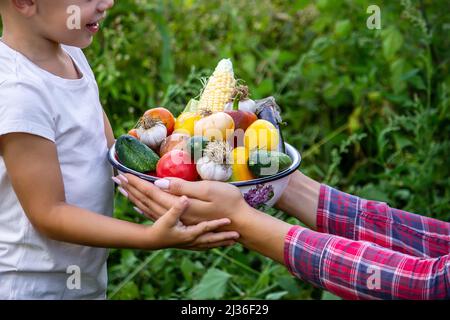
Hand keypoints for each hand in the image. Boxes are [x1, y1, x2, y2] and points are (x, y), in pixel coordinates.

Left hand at [115, 174, 249, 225]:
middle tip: (116, 178)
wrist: (242, 224)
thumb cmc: (230, 203)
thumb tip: (159, 183)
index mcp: (180, 205)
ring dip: (136, 198)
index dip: (137, 182)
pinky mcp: (184, 222)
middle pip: (148, 200)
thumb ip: (183, 188)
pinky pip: (159, 215)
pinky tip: (141, 206)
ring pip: (150, 209)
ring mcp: (179, 220)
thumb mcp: (209, 191)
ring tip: (123, 190)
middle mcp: (176, 215)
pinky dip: (146, 208)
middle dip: (132, 189)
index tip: (123, 172)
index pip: (152, 191)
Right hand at [145, 195, 239, 250]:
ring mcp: (190, 244)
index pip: (206, 228)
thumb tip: (185, 198)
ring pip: (208, 244)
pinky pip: (203, 246)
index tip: (229, 221)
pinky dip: (211, 245)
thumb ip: (176, 208)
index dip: (217, 224)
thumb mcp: (167, 218)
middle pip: (211, 240)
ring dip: (220, 243)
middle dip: (224, 238)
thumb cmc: (159, 229)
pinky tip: (215, 244)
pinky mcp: (187, 244)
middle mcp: (192, 241)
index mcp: (189, 234)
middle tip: (237, 236)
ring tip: (232, 242)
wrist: (151, 241)